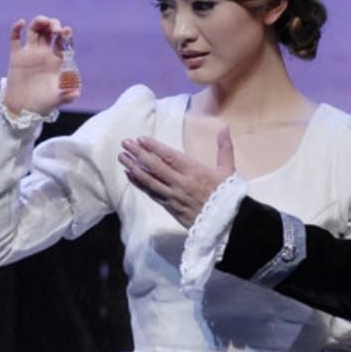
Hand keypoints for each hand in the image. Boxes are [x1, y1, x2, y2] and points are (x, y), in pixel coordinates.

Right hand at [1, 15, 78, 114]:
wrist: (23, 110)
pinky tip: (21, 23)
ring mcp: (30, 53)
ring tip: (42, 21)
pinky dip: (16, 29)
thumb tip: (77, 92)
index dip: (65, 34)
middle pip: (49, 31)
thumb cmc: (43, 105)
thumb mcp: (56, 100)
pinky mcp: (16, 56)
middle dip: (53, 25)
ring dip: (39, 22)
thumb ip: (67, 96)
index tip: (66, 30)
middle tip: (55, 28)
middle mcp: (44, 54)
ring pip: (34, 31)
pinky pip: (15, 39)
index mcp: (56, 60)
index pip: (62, 41)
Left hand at [119, 127, 234, 227]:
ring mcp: (174, 196)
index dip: (154, 147)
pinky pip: (152, 194)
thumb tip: (224, 127)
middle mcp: (181, 182)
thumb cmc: (227, 196)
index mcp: (195, 171)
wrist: (227, 224)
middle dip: (138, 153)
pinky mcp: (170, 207)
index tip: (140, 139)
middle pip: (155, 166)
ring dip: (134, 168)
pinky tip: (130, 176)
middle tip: (125, 143)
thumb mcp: (228, 170)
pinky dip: (139, 184)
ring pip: (150, 180)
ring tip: (122, 158)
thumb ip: (224, 148)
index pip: (170, 156)